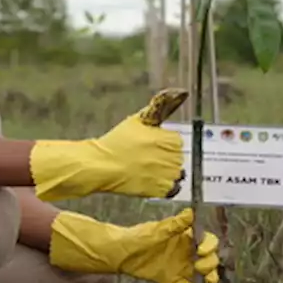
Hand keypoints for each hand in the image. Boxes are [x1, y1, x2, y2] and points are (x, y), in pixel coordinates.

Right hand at [29, 112, 184, 201]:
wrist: (102, 166)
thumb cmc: (117, 142)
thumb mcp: (138, 119)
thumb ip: (160, 106)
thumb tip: (181, 92)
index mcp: (167, 139)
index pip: (176, 141)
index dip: (162, 142)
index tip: (149, 145)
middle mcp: (171, 157)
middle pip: (177, 156)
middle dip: (165, 156)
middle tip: (145, 157)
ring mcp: (167, 175)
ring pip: (177, 173)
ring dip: (166, 171)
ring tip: (147, 168)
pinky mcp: (161, 190)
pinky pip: (173, 188)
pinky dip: (164, 185)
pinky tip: (149, 179)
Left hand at [47, 208, 219, 282]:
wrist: (120, 253)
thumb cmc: (137, 237)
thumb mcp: (157, 231)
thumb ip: (175, 225)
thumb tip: (191, 213)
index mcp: (184, 237)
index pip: (206, 240)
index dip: (209, 245)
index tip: (202, 250)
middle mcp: (185, 251)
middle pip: (208, 257)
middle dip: (210, 262)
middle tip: (201, 266)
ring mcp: (180, 266)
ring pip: (201, 273)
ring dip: (208, 277)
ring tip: (208, 282)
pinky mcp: (172, 279)